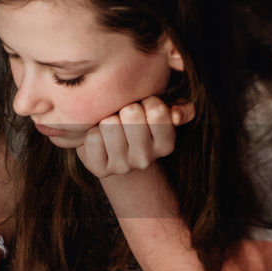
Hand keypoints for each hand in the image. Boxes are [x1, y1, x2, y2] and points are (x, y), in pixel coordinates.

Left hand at [75, 97, 194, 178]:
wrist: (112, 148)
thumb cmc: (137, 121)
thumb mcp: (159, 113)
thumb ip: (179, 108)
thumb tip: (176, 115)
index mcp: (165, 145)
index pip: (158, 112)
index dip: (147, 101)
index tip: (144, 106)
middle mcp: (145, 159)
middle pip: (131, 113)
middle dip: (125, 107)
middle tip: (124, 115)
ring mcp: (122, 166)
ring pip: (110, 124)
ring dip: (107, 118)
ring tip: (110, 126)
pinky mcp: (100, 169)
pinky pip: (93, 138)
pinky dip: (92, 132)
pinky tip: (98, 136)